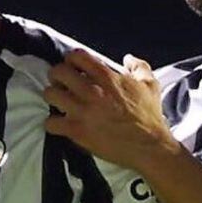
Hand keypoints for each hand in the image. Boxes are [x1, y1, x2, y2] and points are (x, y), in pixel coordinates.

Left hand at [43, 50, 178, 172]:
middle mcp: (91, 91)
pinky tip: (59, 124)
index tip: (73, 68)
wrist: (148, 146)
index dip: (71, 60)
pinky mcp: (77, 131)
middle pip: (58, 72)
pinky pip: (51, 123)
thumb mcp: (150, 85)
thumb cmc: (149, 116)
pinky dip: (52, 123)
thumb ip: (139, 67)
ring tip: (59, 102)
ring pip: (50, 94)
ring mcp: (82, 111)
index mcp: (107, 77)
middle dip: (57, 76)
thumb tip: (128, 58)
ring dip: (52, 96)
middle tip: (61, 83)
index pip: (77, 56)